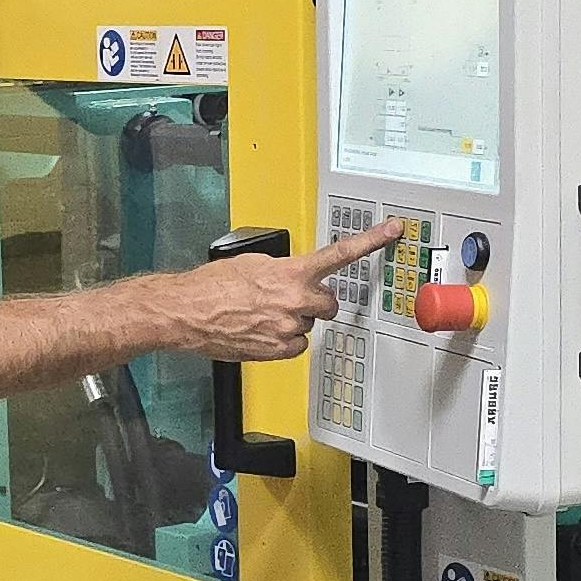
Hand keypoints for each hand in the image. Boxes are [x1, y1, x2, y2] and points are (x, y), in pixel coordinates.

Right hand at [156, 221, 400, 361]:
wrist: (187, 312)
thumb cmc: (210, 286)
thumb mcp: (251, 263)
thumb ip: (282, 269)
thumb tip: (292, 276)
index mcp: (291, 272)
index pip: (340, 253)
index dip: (371, 240)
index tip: (393, 230)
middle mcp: (296, 300)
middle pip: (330, 302)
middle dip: (316, 301)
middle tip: (290, 298)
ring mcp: (290, 327)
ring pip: (309, 324)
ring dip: (294, 320)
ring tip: (263, 314)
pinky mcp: (280, 350)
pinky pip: (296, 344)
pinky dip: (283, 339)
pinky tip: (260, 330)